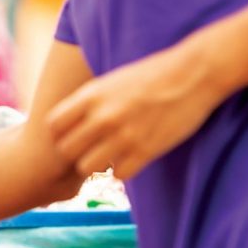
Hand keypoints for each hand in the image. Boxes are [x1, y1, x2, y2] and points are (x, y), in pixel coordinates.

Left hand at [47, 39, 229, 179]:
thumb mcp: (112, 80)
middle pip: (66, 150)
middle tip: (89, 149)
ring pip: (88, 167)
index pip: (54, 125)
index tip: (72, 134)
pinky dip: (123, 171)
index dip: (60, 134)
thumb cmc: (153, 74)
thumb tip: (70, 119)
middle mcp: (103, 116)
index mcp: (92, 95)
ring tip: (109, 156)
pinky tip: (130, 160)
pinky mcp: (147, 150)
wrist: (194, 73)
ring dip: (97, 165)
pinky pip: (119, 174)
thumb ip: (90, 100)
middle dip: (75, 153)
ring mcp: (124, 135)